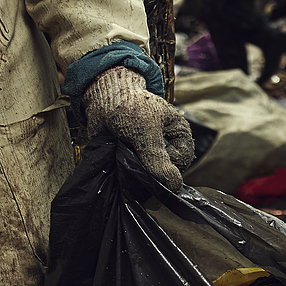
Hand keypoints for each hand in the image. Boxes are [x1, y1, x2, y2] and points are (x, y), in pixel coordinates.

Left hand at [85, 65, 194, 187]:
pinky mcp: (132, 160)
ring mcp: (149, 154)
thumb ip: (157, 159)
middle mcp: (167, 146)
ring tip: (123, 155)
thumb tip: (173, 186)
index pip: (182, 161)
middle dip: (149, 169)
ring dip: (135, 171)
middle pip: (165, 171)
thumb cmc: (130, 107)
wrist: (102, 98)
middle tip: (134, 156)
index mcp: (179, 134)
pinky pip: (133, 175)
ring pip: (148, 176)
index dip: (169, 162)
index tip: (151, 154)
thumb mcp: (146, 132)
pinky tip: (116, 159)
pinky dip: (124, 171)